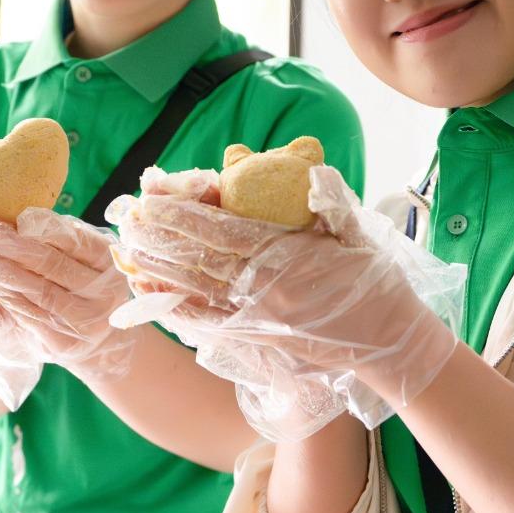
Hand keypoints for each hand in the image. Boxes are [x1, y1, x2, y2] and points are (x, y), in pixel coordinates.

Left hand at [0, 182, 135, 397]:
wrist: (97, 338)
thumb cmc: (78, 281)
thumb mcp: (79, 253)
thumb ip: (57, 235)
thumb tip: (22, 220)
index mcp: (109, 261)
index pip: (72, 239)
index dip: (40, 226)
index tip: (9, 214)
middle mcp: (103, 292)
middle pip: (50, 264)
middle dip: (8, 245)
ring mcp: (85, 321)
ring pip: (36, 291)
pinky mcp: (63, 344)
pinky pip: (29, 315)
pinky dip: (3, 296)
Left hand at [109, 166, 463, 437]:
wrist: (390, 344)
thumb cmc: (374, 281)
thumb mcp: (355, 230)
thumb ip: (325, 198)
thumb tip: (301, 168)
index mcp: (286, 255)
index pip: (220, 228)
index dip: (181, 212)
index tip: (151, 195)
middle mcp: (264, 289)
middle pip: (196, 258)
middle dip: (156, 237)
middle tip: (123, 216)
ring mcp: (257, 318)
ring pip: (194, 290)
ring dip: (155, 269)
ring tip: (125, 250)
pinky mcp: (257, 340)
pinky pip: (206, 324)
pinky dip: (174, 309)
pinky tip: (149, 295)